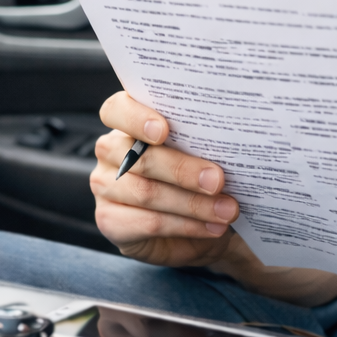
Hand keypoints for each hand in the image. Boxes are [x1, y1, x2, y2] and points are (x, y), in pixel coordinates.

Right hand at [91, 91, 238, 267]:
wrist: (196, 224)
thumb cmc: (198, 174)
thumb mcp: (201, 152)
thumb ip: (202, 141)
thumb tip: (230, 142)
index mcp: (128, 121)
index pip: (117, 109)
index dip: (136, 118)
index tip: (164, 130)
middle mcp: (110, 150)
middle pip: (139, 157)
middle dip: (182, 170)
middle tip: (217, 180)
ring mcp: (105, 186)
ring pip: (146, 193)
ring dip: (192, 204)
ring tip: (226, 210)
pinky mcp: (110, 220)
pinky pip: (148, 223)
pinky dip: (185, 226)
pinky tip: (211, 227)